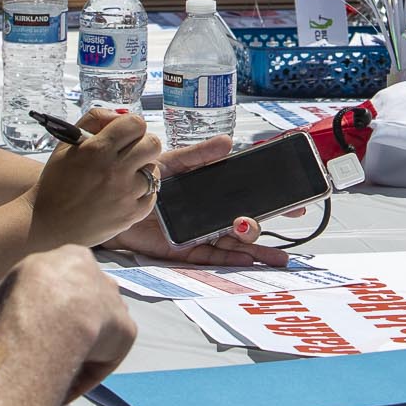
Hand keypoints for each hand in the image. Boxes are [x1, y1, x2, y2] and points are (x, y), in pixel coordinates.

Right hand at [0, 244, 136, 399]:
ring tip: (55, 373)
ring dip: (82, 349)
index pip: (65, 282)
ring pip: (100, 330)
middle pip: (88, 304)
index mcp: (74, 258)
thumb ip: (21, 295)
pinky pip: (105, 357)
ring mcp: (117, 304)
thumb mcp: (9, 284)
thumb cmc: (23, 296)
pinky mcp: (126, 332)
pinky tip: (65, 388)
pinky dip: (86, 373)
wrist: (50, 313)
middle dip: (70, 326)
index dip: (48, 306)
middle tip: (47, 351)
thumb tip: (15, 315)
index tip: (35, 326)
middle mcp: (101, 277)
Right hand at [29, 108, 164, 249]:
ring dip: (143, 169)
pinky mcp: (131, 215)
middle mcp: (115, 171)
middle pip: (152, 144)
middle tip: (129, 153)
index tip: (125, 134)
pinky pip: (152, 195)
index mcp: (97, 150)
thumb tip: (120, 115)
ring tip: (124, 175)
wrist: (48, 223)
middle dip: (142, 144)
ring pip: (154, 170)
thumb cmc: (56, 182)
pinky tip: (125, 192)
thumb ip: (94, 119)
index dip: (131, 126)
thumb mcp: (67, 143)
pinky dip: (142, 192)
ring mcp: (125, 194)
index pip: (136, 124)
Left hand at [109, 136, 288, 263]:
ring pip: (232, 245)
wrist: (110, 198)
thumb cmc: (140, 180)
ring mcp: (197, 235)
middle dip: (267, 228)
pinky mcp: (182, 251)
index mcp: (209, 193)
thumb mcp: (173, 162)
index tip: (295, 204)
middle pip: (244, 225)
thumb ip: (199, 155)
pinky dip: (230, 261)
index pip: (246, 198)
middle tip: (288, 224)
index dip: (271, 202)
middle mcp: (207, 216)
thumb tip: (228, 143)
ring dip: (255, 250)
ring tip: (275, 257)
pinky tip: (247, 262)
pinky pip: (210, 259)